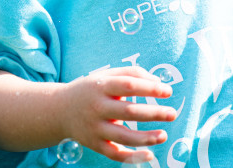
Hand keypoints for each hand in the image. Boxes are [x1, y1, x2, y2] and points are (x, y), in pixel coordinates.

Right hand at [60, 66, 176, 163]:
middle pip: (128, 111)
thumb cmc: (91, 90)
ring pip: (122, 136)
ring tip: (164, 135)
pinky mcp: (94, 144)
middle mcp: (97, 107)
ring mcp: (95, 127)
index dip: (149, 88)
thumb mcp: (107, 75)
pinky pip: (114, 153)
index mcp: (101, 86)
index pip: (128, 85)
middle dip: (153, 113)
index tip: (168, 91)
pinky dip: (132, 157)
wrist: (60, 109)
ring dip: (145, 137)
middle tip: (172, 113)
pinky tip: (149, 155)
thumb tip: (159, 83)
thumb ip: (132, 74)